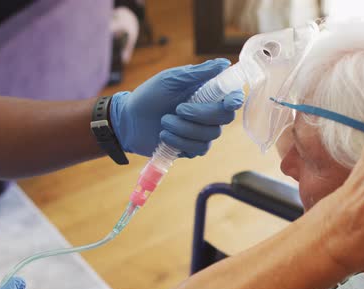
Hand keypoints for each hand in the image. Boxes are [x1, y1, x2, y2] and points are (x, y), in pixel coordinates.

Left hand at [110, 58, 243, 157]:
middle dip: (200, 115)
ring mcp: (202, 132)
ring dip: (184, 129)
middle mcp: (209, 113)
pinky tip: (164, 135)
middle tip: (177, 109)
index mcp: (207, 94)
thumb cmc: (149, 95)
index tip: (228, 103)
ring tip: (164, 122)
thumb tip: (224, 63)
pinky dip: (180, 141)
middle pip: (224, 118)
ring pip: (210, 135)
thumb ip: (198, 73)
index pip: (232, 98)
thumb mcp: (171, 79)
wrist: (128, 120)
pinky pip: (199, 149)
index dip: (235, 100)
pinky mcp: (192, 148)